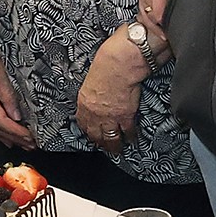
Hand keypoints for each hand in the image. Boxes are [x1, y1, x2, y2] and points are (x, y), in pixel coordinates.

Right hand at [0, 19, 32, 148]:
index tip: (29, 138)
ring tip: (21, 144)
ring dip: (8, 137)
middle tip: (30, 145)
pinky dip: (0, 131)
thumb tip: (16, 117)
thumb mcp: (1, 78)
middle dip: (15, 139)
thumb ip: (9, 99)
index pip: (3, 123)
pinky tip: (4, 135)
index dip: (17, 133)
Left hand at [76, 33, 148, 150]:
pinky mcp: (125, 117)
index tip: (91, 134)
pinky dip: (130, 137)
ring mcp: (110, 118)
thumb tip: (97, 95)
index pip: (83, 123)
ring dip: (114, 146)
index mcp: (84, 103)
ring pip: (111, 138)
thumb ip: (93, 92)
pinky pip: (127, 132)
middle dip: (100, 143)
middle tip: (104, 147)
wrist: (118, 66)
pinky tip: (132, 140)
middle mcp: (95, 114)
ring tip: (117, 150)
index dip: (88, 131)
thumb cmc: (106, 66)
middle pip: (96, 135)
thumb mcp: (91, 81)